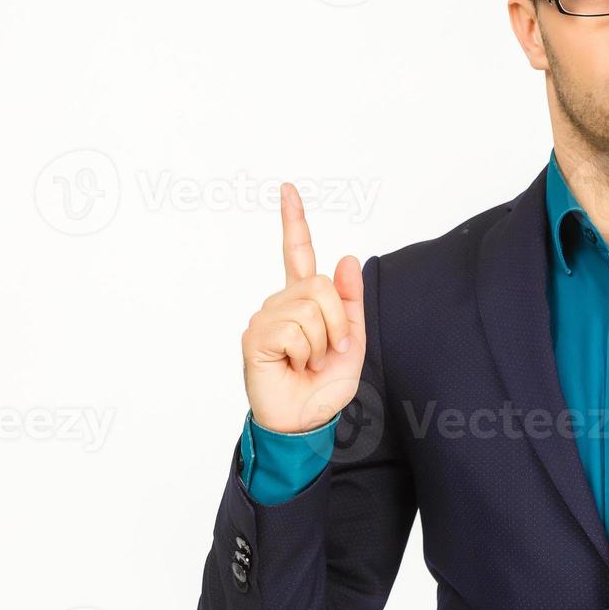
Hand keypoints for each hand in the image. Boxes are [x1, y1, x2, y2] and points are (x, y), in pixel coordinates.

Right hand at [241, 182, 365, 433]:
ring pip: (310, 308)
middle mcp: (280, 303)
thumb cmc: (325, 384)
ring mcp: (265, 318)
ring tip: (309, 363)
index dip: (293, 221)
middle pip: (319, 286)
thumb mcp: (352, 339)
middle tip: (329, 352)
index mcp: (303, 300)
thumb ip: (350, 300)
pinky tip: (294, 366)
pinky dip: (305, 352)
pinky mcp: (256, 337)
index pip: (297, 253)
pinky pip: (293, 329)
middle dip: (337, 322)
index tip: (288, 189)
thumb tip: (346, 257)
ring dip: (322, 342)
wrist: (307, 420)